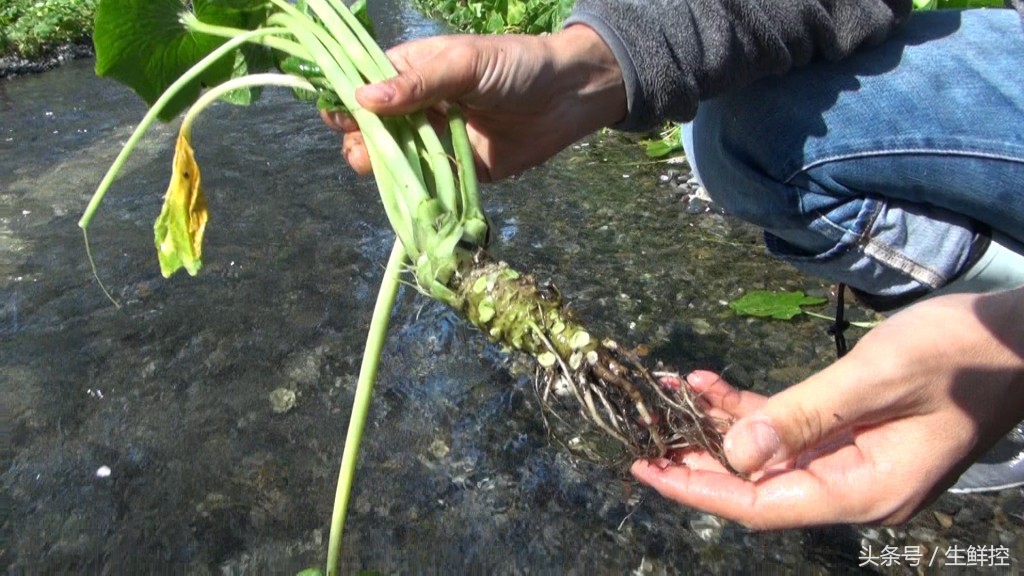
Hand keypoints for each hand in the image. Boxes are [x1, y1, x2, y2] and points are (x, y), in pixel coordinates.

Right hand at [321, 25, 625, 181]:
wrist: (567, 98)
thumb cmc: (516, 66)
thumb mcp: (465, 63)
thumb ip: (418, 83)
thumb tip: (364, 99)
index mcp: (411, 70)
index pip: (362, 85)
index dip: (344, 100)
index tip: (338, 117)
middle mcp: (417, 106)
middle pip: (369, 127)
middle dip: (359, 139)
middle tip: (366, 148)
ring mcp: (434, 140)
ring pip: (391, 159)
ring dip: (381, 166)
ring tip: (383, 167)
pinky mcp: (454, 169)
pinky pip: (425, 183)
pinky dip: (412, 189)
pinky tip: (408, 192)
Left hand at [632, 288, 1023, 528]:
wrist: (1021, 335)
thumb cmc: (963, 354)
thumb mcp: (876, 379)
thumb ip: (801, 416)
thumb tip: (735, 455)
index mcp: (866, 489)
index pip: (765, 506)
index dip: (703, 492)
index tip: (650, 472)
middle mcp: (856, 485)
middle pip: (760, 486)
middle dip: (700, 461)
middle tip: (643, 441)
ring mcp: (856, 460)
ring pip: (770, 453)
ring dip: (720, 425)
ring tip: (666, 398)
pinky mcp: (856, 431)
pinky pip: (792, 426)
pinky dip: (751, 406)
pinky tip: (709, 382)